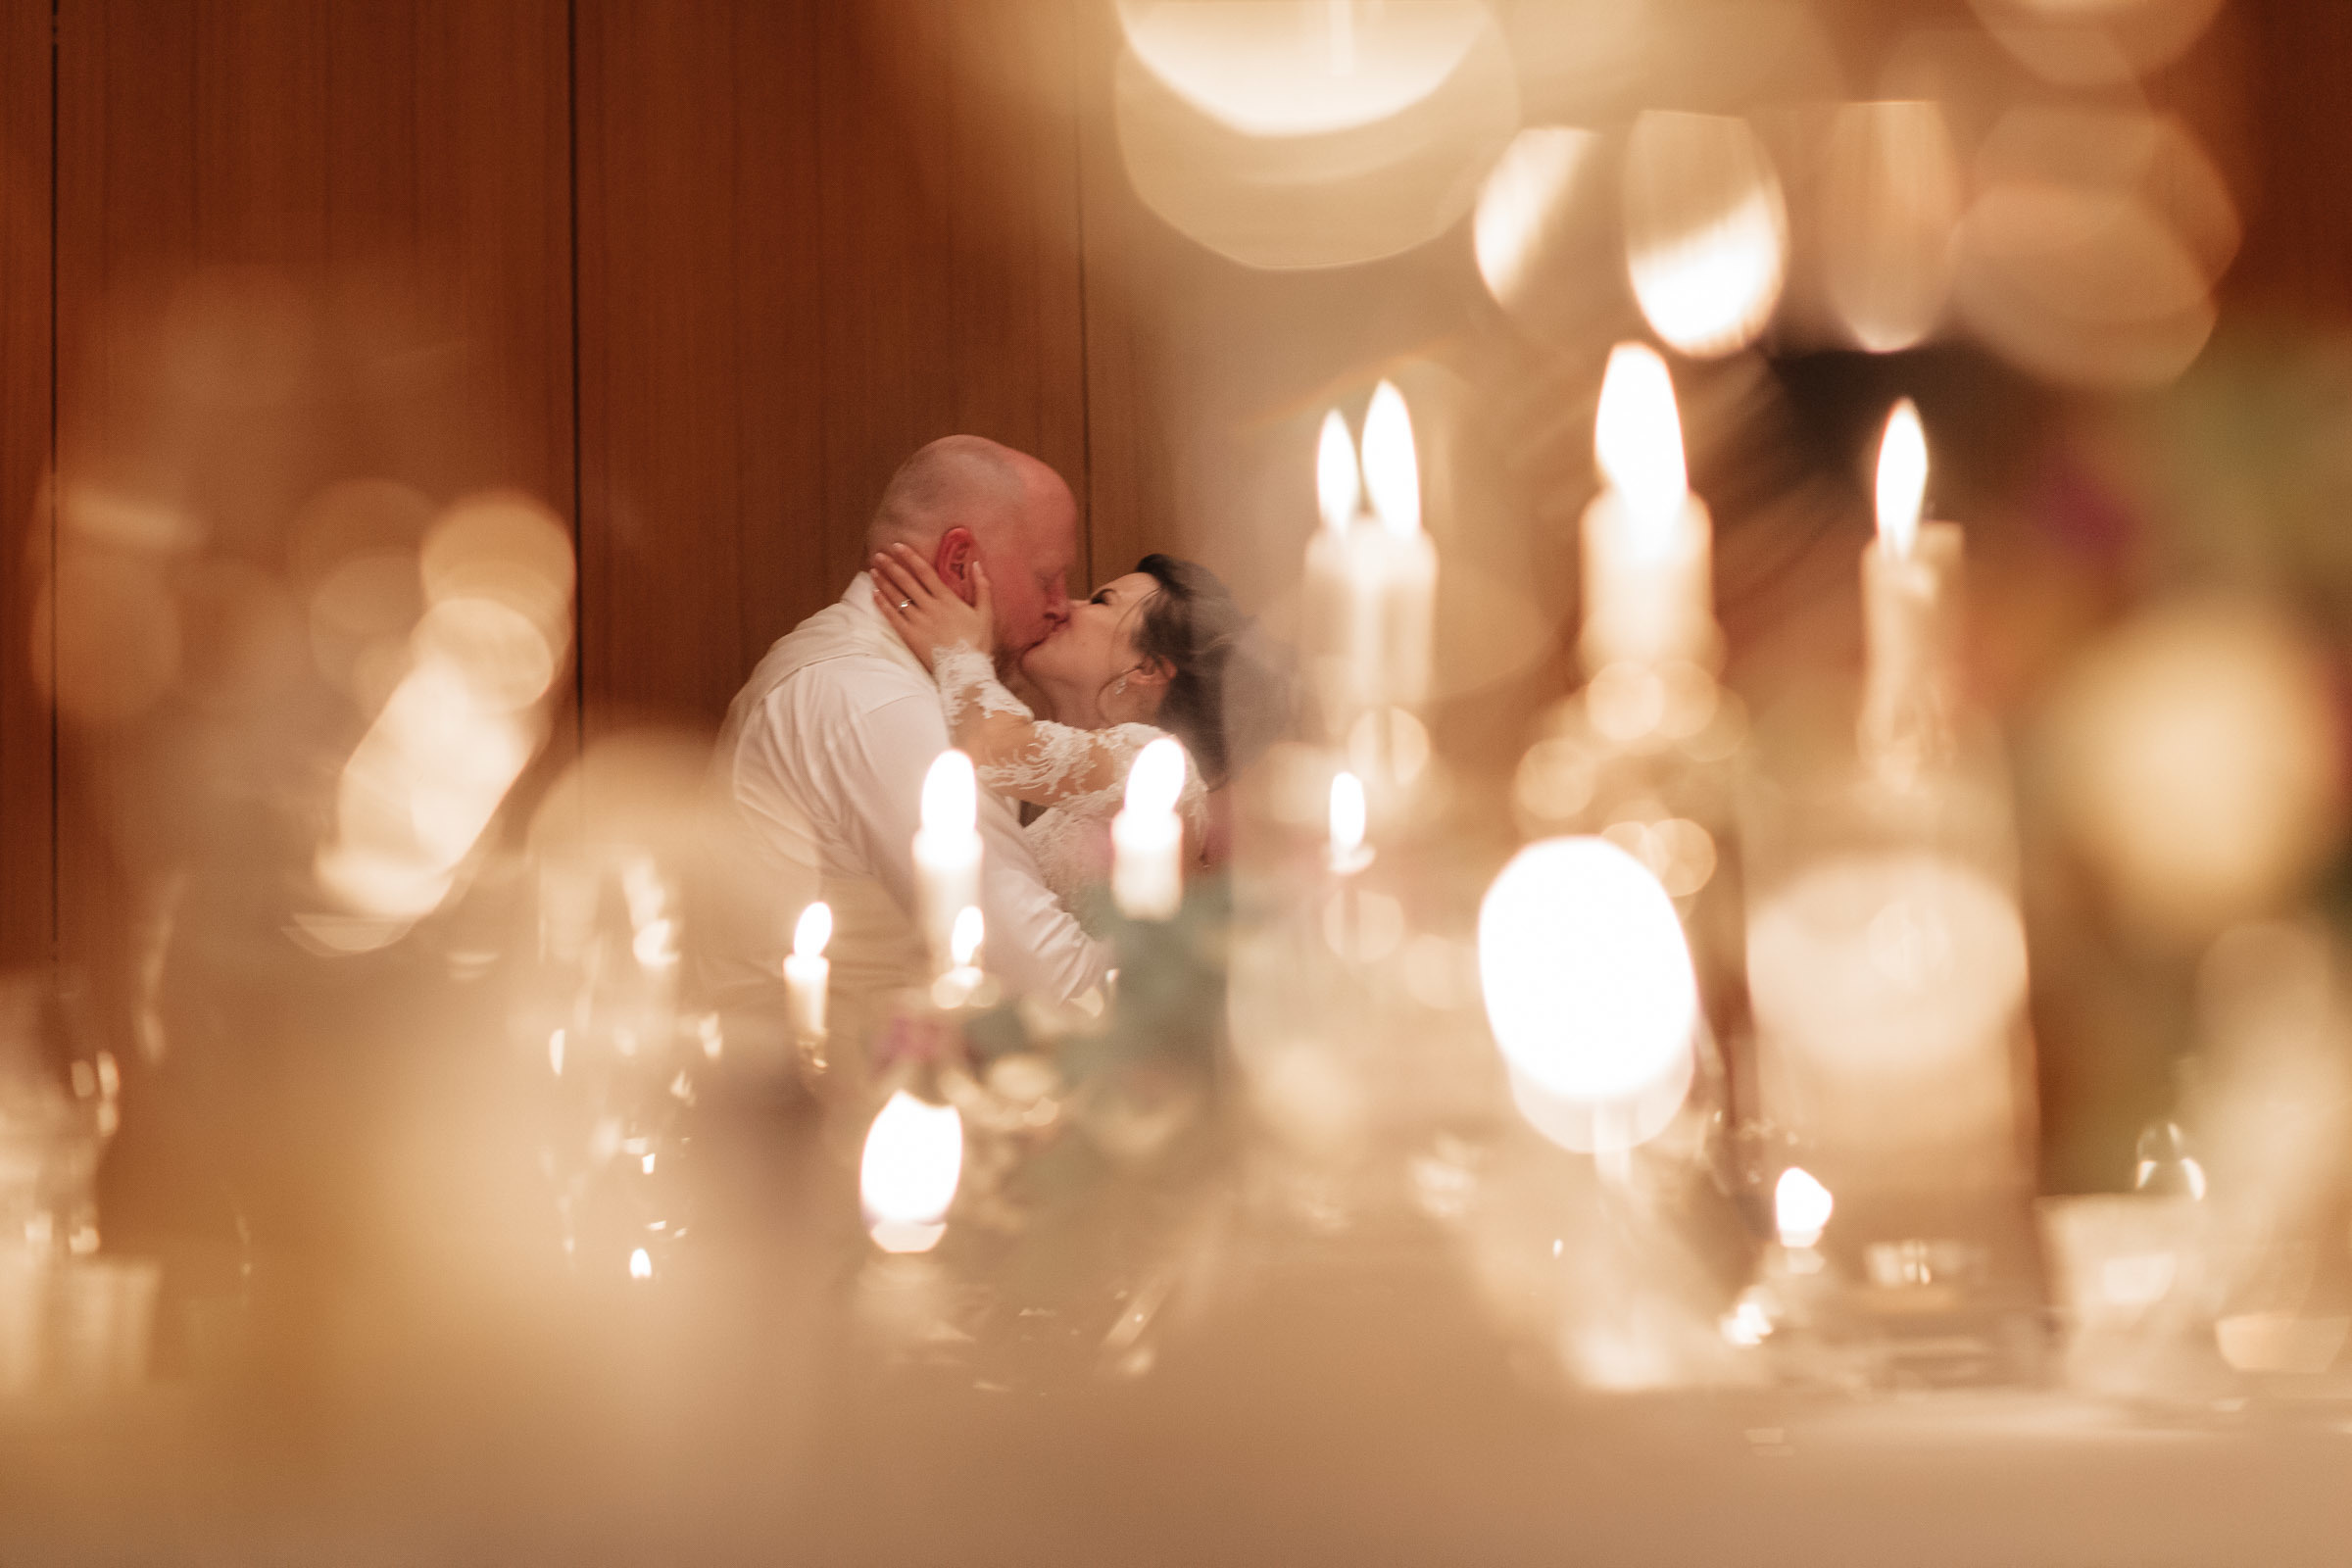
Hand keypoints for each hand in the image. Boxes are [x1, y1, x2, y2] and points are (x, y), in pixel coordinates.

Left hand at [873, 543, 994, 671]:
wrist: (966, 670)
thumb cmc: (978, 643)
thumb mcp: (986, 613)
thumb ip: (982, 587)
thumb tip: (977, 564)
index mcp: (947, 599)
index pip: (925, 572)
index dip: (910, 557)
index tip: (898, 546)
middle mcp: (930, 607)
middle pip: (906, 581)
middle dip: (891, 566)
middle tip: (878, 555)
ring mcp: (918, 622)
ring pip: (897, 597)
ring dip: (884, 582)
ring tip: (873, 570)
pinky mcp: (910, 636)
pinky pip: (893, 618)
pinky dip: (883, 605)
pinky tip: (874, 594)